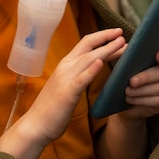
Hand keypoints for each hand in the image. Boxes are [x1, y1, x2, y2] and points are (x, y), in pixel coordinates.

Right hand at [26, 28, 125, 144]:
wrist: (35, 125)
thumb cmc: (52, 108)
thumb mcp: (67, 86)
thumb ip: (79, 75)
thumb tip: (96, 67)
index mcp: (66, 65)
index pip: (85, 44)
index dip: (102, 37)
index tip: (117, 34)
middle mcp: (65, 67)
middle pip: (88, 46)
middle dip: (107, 38)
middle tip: (123, 33)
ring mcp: (65, 79)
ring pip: (88, 59)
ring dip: (106, 50)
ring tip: (121, 44)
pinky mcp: (67, 93)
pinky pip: (81, 79)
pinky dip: (91, 70)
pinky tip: (101, 63)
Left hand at [120, 42, 158, 119]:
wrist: (123, 99)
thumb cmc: (124, 76)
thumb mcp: (123, 64)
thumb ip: (126, 54)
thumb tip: (123, 45)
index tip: (157, 57)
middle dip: (146, 77)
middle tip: (132, 81)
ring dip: (142, 90)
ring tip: (128, 92)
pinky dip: (143, 101)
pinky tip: (131, 99)